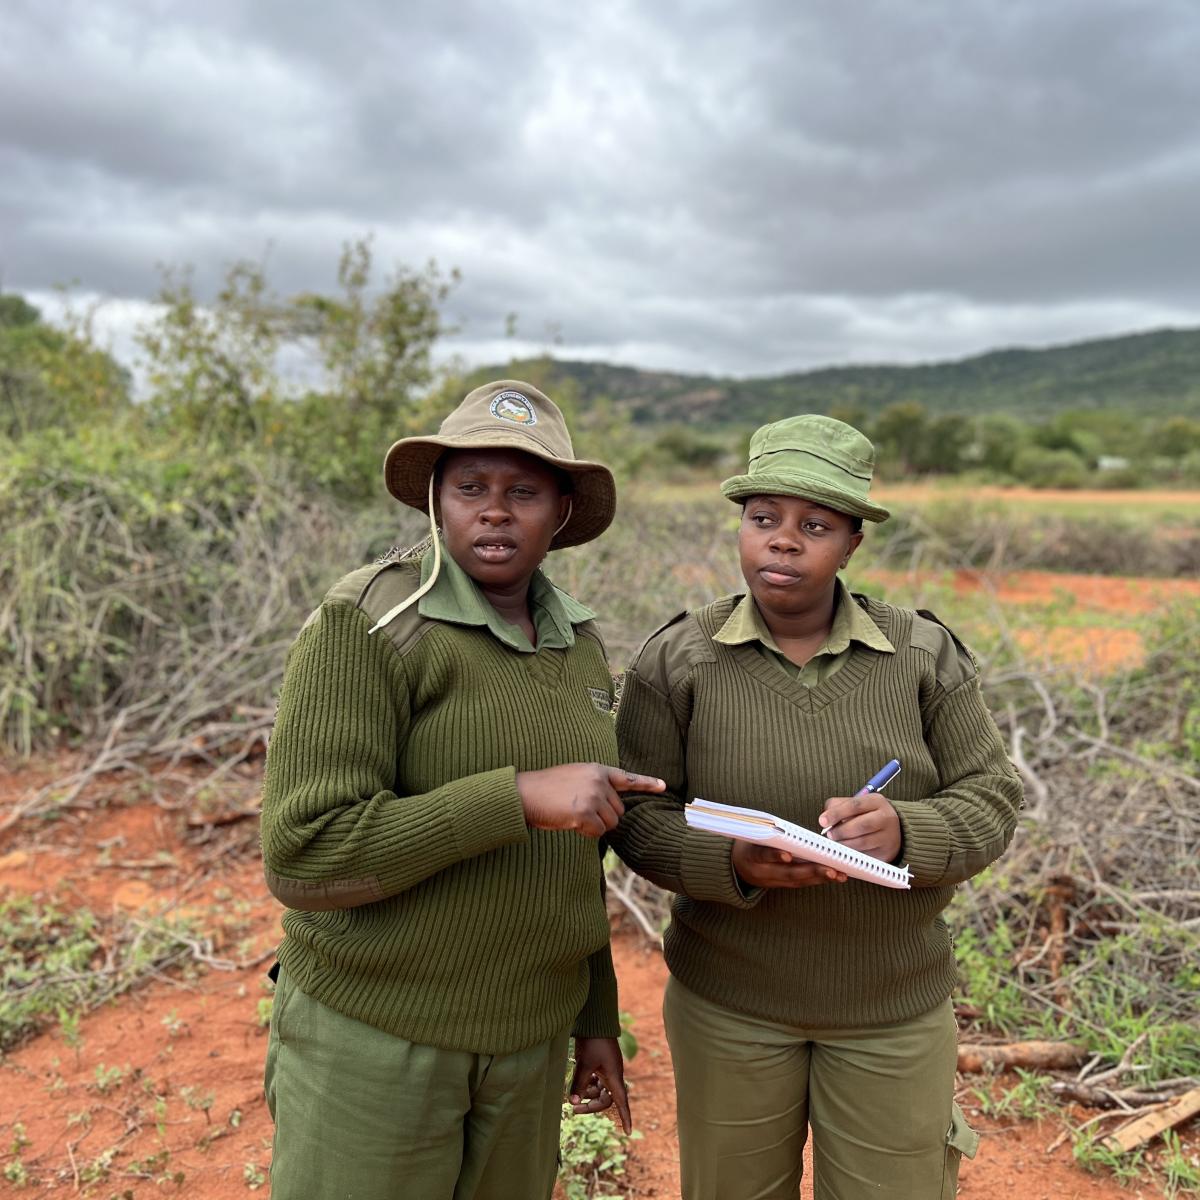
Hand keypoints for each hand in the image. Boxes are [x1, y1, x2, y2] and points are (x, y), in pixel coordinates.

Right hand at [516, 765, 664, 837]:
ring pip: (610, 824)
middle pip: (618, 811)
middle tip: (578, 811)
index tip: (663, 785)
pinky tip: (570, 822)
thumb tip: (611, 807)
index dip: (647, 783)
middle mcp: (598, 781)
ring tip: (572, 815)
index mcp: (596, 770)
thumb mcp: (574, 778)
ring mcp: (592, 796)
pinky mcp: (584, 812)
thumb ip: (595, 786)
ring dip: (594, 826)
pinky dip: (585, 833)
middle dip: (602, 817)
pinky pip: (597, 832)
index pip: (627, 778)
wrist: (524, 794)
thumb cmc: (545, 789)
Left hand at [570, 1036, 631, 1132]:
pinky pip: (593, 1081)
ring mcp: (605, 1070)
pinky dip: (585, 1084)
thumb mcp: (584, 1063)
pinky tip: (576, 1081)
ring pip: (598, 1091)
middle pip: (605, 1099)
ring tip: (573, 1092)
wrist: (594, 1021)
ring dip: (586, 1094)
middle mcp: (612, 1076)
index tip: (627, 1132)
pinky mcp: (598, 1065)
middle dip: (591, 1106)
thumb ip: (578, 1084)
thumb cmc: (593, 1041)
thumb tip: (572, 1103)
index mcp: (614, 1076)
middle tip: (573, 1109)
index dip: (625, 1117)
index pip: (621, 1102)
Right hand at [731, 839, 847, 888]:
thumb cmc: (749, 842)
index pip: (762, 855)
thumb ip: (767, 832)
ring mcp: (772, 881)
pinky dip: (817, 879)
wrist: (737, 866)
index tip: (787, 855)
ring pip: (798, 881)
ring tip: (840, 874)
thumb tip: (789, 827)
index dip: (774, 855)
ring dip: (820, 878)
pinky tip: (835, 876)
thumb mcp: (751, 835)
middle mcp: (762, 872)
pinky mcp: (781, 885)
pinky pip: (801, 883)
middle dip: (810, 871)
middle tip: (831, 869)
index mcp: (751, 855)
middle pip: (788, 873)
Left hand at [818, 793, 901, 861]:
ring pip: (863, 842)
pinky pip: (865, 855)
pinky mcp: (886, 852)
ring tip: (836, 842)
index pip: (854, 805)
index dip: (836, 813)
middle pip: (861, 825)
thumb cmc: (867, 815)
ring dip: (844, 844)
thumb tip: (825, 818)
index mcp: (876, 801)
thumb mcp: (856, 805)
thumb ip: (837, 806)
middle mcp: (886, 817)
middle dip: (841, 831)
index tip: (822, 821)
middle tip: (830, 834)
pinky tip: (846, 851)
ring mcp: (889, 836)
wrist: (894, 830)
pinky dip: (852, 854)